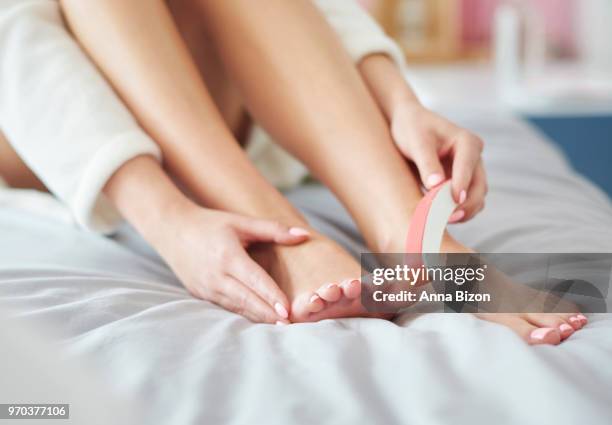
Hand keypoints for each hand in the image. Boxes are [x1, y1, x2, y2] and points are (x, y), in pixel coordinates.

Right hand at [156, 204, 309, 322]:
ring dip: (257, 317)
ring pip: (236, 307)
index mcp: (228, 256)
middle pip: (247, 299)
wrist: (171, 230)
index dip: (271, 296)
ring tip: (278, 326)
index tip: (287, 310)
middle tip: (289, 325)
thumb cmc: (210, 223)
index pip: (254, 280)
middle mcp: (216, 276)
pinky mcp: (200, 294)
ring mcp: (206, 288)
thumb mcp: (241, 222)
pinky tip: (258, 319)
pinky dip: (243, 313)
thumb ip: (273, 229)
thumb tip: (304, 235)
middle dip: (268, 314)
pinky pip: (226, 306)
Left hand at [390, 102, 486, 222]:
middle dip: (465, 204)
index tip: (452, 203)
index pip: (468, 167)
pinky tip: (442, 218)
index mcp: (467, 142)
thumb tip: (436, 186)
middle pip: (479, 187)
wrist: (408, 124)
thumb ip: (427, 163)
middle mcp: (474, 157)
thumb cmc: (412, 129)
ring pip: (476, 197)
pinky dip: (458, 211)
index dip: (461, 186)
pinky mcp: (462, 182)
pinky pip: (467, 202)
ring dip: (464, 211)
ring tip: (442, 221)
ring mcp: (470, 171)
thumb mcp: (417, 143)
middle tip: (447, 218)